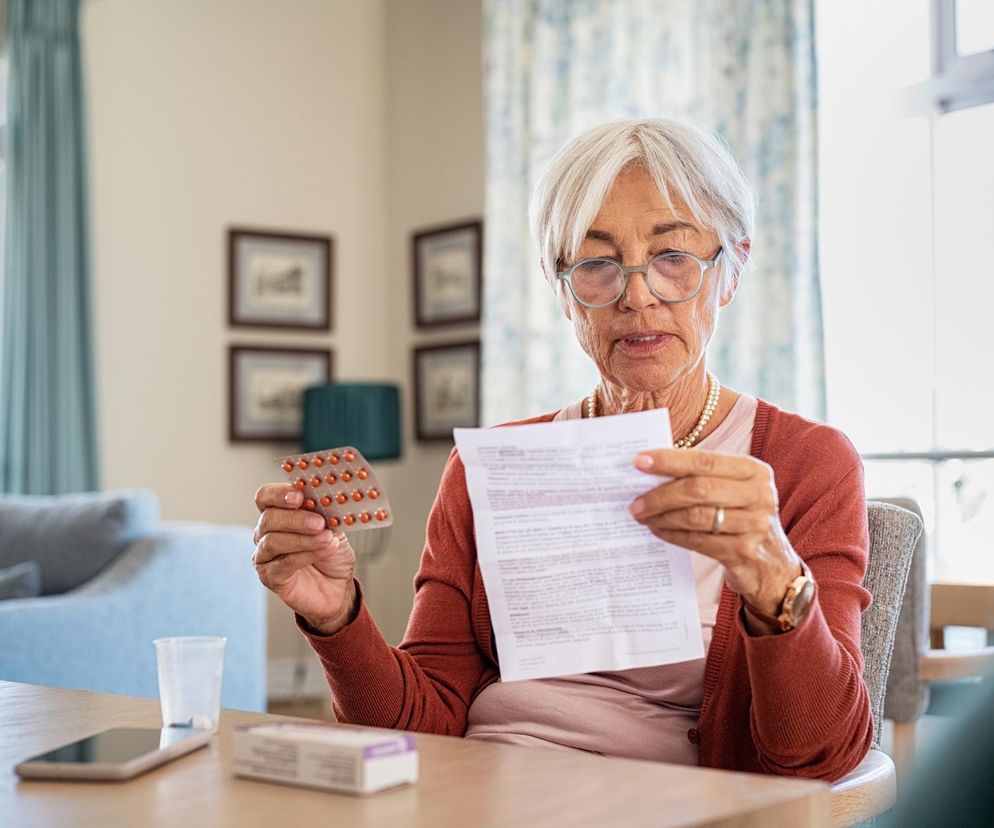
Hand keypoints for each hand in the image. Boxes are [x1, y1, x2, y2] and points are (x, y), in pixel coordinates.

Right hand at [253, 484, 357, 634]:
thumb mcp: (334, 528)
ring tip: (326, 538)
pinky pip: (283, 563)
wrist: (339, 587)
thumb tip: (325, 499)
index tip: (299, 495)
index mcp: (279, 514)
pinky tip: (325, 550)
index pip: (266, 497)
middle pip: (268, 518)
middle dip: (295, 518)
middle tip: (318, 522)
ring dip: (303, 538)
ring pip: (272, 541)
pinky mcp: (270, 576)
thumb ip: (325, 513)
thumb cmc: (332, 555)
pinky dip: (306, 555)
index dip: (278, 493)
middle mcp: (266, 533)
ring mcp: (265, 555)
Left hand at [628, 449, 801, 616]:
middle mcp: (759, 495)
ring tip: (641, 515)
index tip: (638, 462)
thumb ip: (703, 478)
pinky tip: (658, 530)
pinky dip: (672, 535)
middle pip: (698, 489)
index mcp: (754, 471)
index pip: (704, 461)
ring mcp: (754, 525)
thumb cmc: (742, 519)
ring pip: (695, 516)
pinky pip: (697, 540)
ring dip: (662, 516)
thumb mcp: (735, 491)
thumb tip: (651, 470)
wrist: (773, 567)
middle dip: (660, 494)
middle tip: (634, 501)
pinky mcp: (743, 552)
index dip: (669, 460)